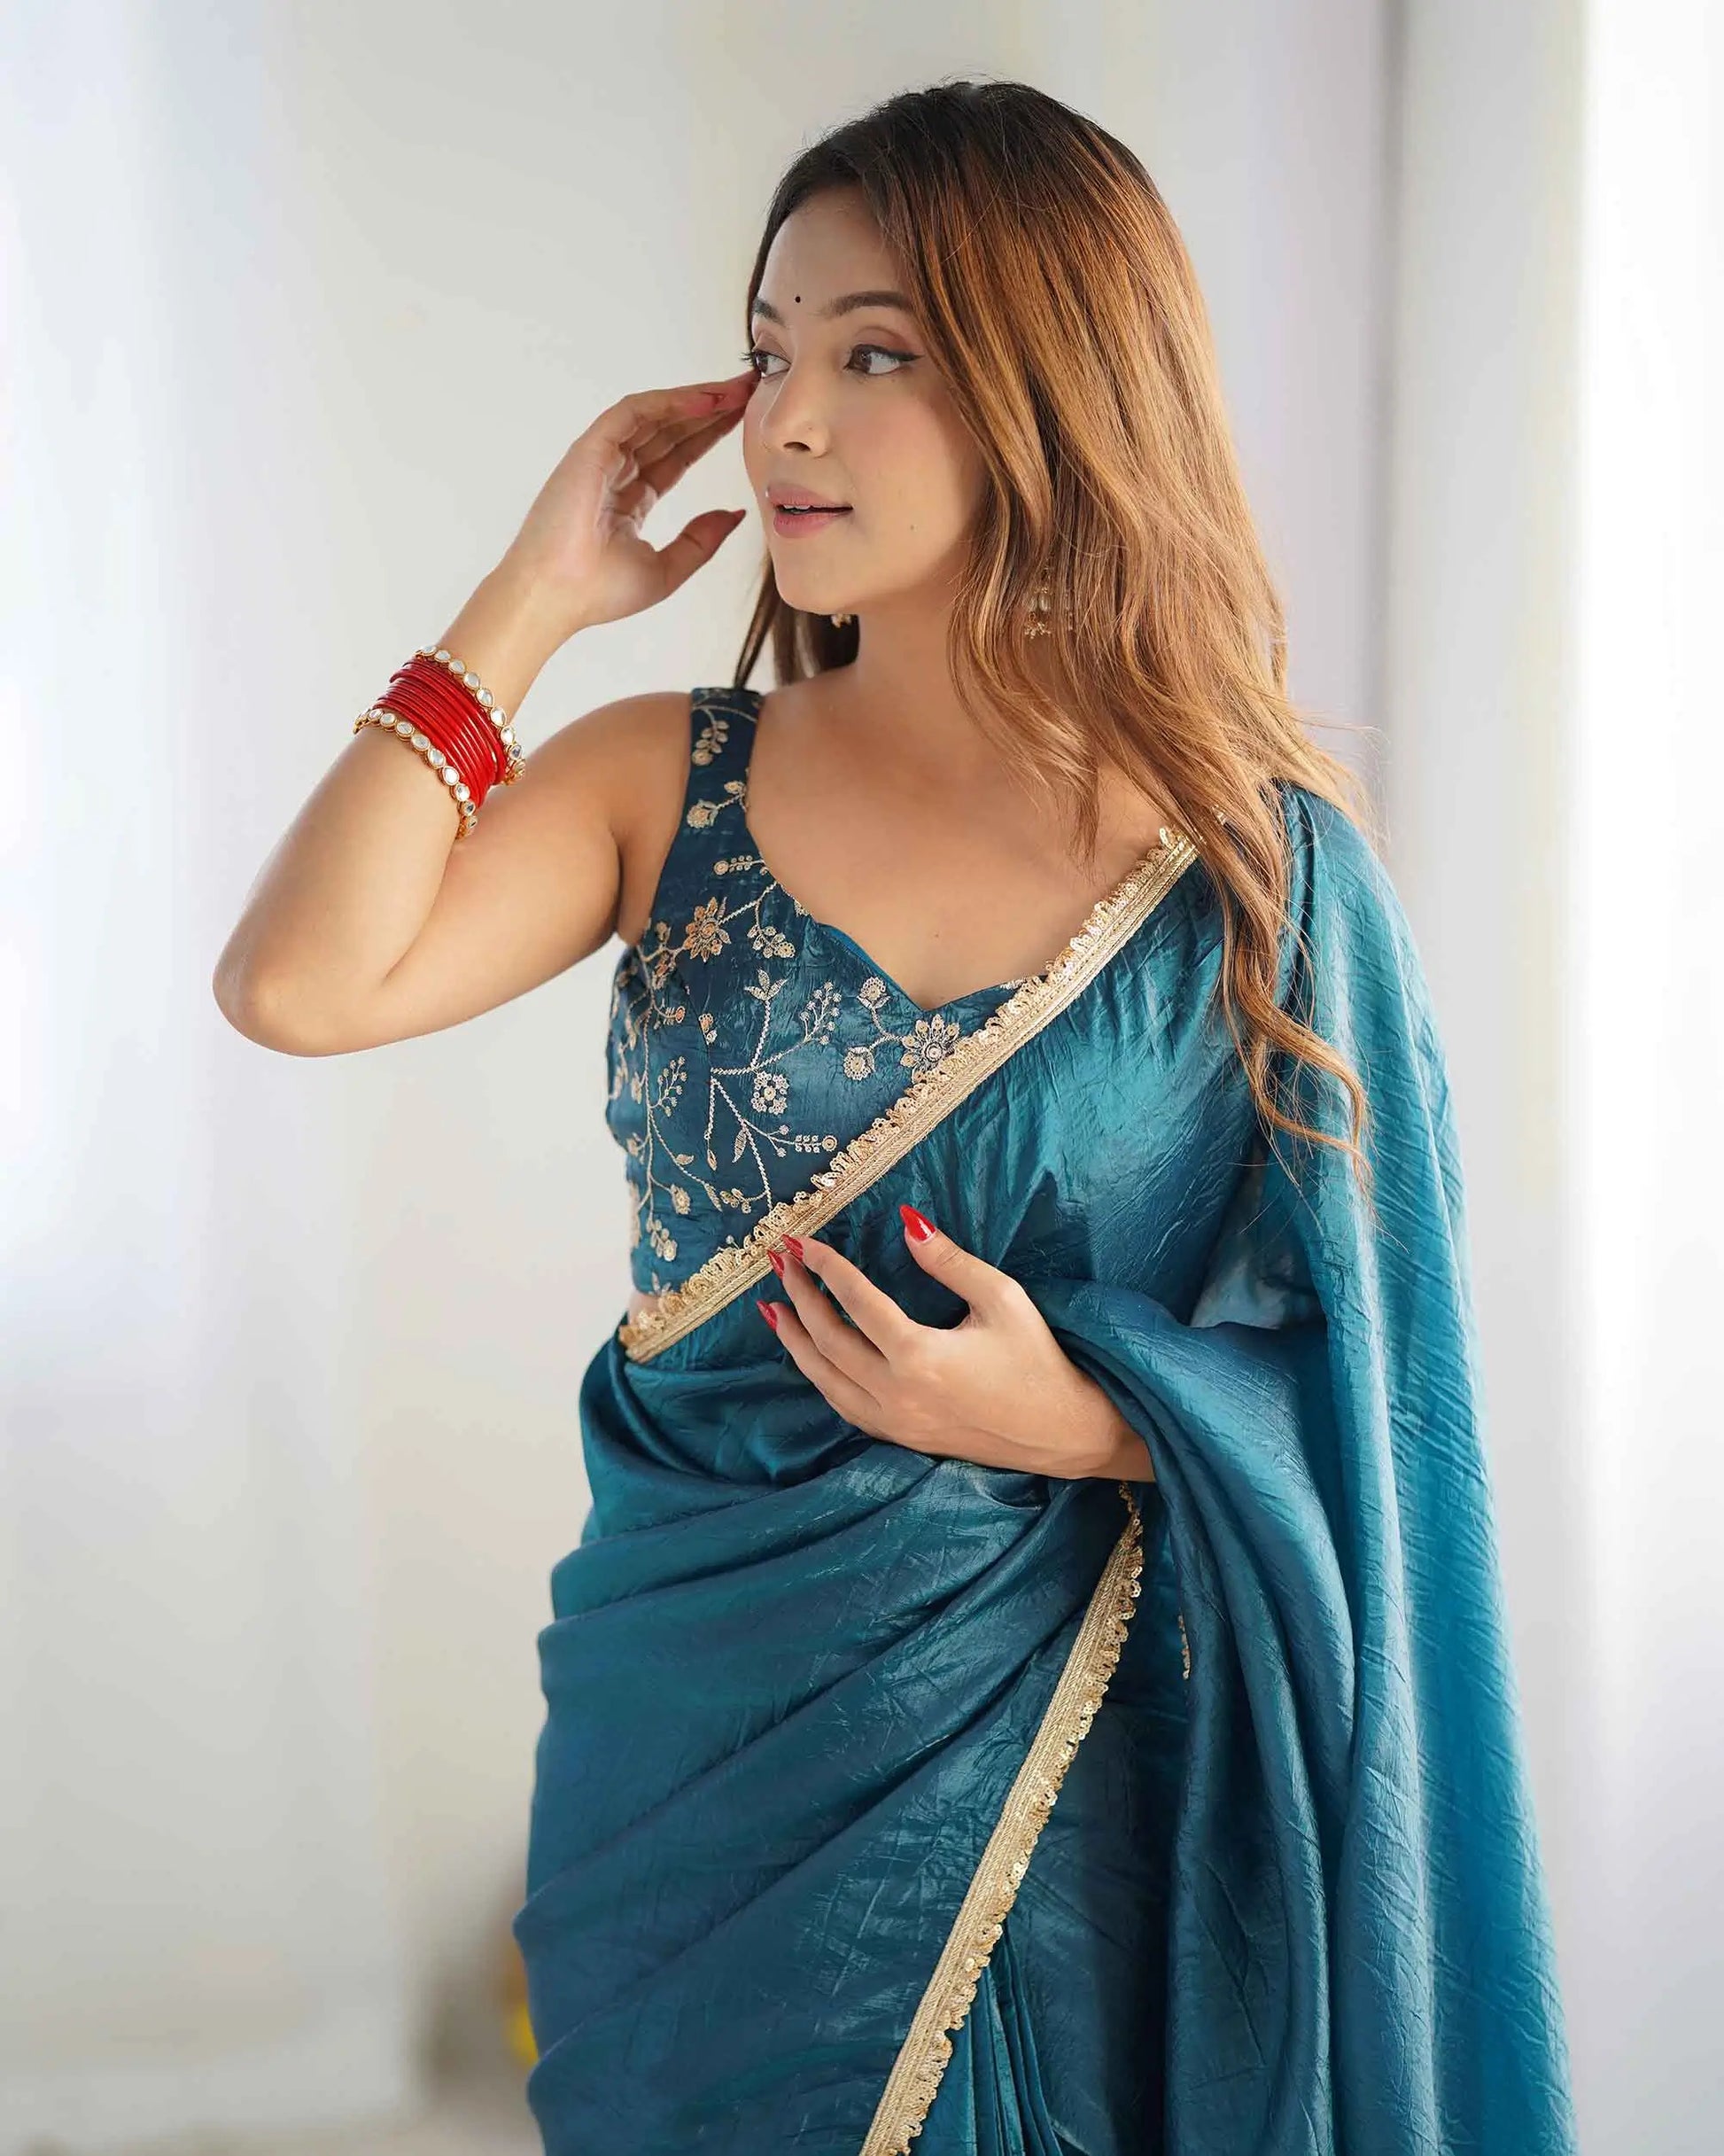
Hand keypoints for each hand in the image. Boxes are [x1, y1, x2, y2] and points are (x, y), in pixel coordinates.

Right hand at [498, 368, 757, 641]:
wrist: (555, 597)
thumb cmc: (598, 592)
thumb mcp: (668, 569)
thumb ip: (701, 540)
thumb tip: (733, 514)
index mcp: (630, 500)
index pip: (677, 456)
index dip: (710, 435)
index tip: (745, 419)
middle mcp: (615, 472)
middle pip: (670, 429)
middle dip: (711, 408)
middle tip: (750, 388)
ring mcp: (600, 458)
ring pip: (655, 415)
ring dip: (697, 399)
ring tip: (737, 387)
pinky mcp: (590, 449)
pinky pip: (634, 413)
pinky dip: (670, 402)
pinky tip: (707, 399)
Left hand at [755, 1204, 1154, 1482]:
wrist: (1061, 1431)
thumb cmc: (1038, 1359)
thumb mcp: (1002, 1298)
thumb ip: (948, 1260)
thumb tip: (906, 1221)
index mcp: (921, 1356)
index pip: (857, 1303)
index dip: (827, 1268)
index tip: (804, 1241)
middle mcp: (897, 1393)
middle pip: (828, 1340)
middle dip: (799, 1296)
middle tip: (780, 1261)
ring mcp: (894, 1422)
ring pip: (823, 1379)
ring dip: (794, 1340)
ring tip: (774, 1306)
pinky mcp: (899, 1437)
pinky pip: (841, 1403)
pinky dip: (817, 1375)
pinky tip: (809, 1353)